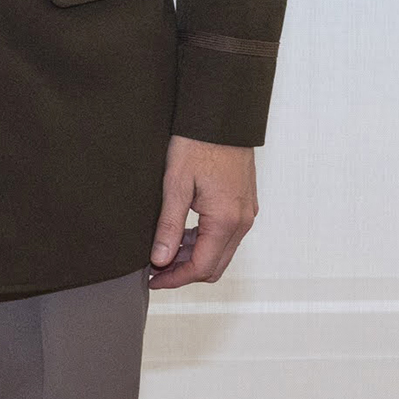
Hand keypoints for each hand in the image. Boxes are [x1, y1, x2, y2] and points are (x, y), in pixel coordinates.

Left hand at [149, 135, 257, 288]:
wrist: (221, 118)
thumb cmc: (198, 145)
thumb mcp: (175, 185)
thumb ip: (169, 226)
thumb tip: (160, 260)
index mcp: (226, 220)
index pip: (202, 267)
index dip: (176, 278)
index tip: (153, 280)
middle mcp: (242, 222)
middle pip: (214, 265)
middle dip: (184, 273)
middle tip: (154, 271)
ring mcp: (246, 213)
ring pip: (220, 251)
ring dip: (193, 257)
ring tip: (161, 254)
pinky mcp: (243, 205)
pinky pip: (224, 235)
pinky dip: (203, 242)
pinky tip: (179, 236)